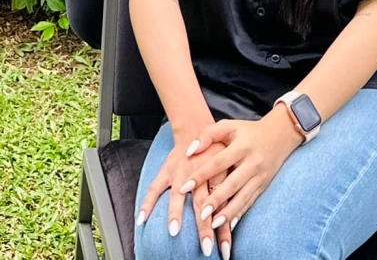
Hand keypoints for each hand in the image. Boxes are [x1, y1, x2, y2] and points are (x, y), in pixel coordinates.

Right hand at [136, 122, 232, 256]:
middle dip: (204, 228)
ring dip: (176, 214)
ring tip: (174, 232)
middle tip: (206, 248)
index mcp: (216, 177)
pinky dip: (147, 203)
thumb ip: (229, 191)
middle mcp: (198, 176)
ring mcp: (180, 173)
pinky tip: (141, 219)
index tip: (226, 249)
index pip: (221, 208)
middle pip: (202, 205)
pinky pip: (155, 188)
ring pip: (178, 195)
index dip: (224, 229)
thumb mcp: (228, 166)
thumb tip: (235, 221)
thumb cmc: (217, 153)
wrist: (198, 128)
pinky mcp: (167, 171)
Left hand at [184, 107, 303, 234]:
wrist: (278, 136)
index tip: (185, 186)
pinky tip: (229, 225)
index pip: (218, 162)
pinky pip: (250, 202)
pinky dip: (239, 214)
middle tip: (201, 214)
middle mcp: (252, 162)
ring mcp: (260, 176)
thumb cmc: (247, 131)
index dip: (201, 174)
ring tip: (213, 225)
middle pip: (232, 184)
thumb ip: (208, 134)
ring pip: (243, 197)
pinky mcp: (263, 186)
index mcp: (242, 146)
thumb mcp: (229, 126)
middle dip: (216, 200)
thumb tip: (189, 151)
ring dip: (228, 212)